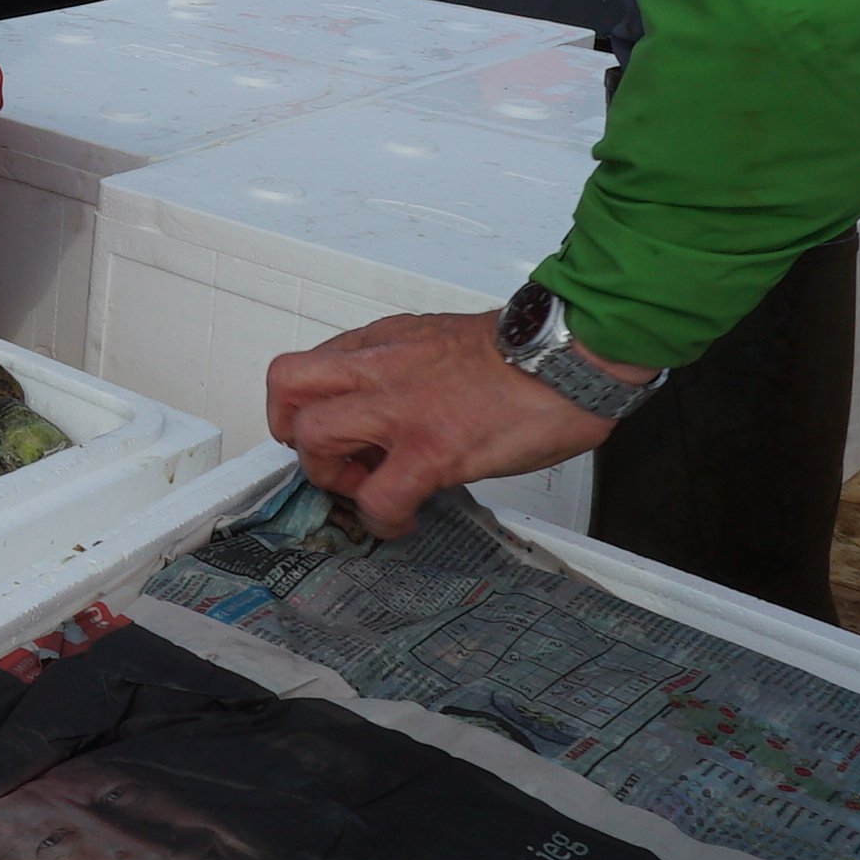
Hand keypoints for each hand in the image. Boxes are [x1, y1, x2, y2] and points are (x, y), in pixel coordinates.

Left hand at [267, 310, 641, 538]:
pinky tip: (406, 519)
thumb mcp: (443, 339)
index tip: (335, 430)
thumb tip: (389, 403)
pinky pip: (378, 497)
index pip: (310, 364)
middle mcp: (381, 367)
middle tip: (331, 459)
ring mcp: (400, 409)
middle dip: (292, 430)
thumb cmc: (525, 353)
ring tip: (368, 489)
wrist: (573, 358)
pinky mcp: (431, 450)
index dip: (309, 404)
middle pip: (286, 384)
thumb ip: (405, 364)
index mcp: (386, 340)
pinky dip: (383, 520)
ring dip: (330, 476)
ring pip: (312, 437)